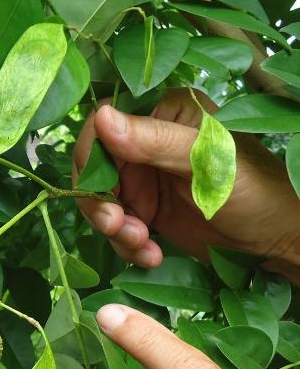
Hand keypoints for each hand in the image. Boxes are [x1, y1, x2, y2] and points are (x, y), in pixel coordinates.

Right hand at [72, 89, 299, 283]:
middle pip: (93, 166)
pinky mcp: (145, 210)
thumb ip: (153, 140)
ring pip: (99, 200)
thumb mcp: (205, 162)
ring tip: (142, 243)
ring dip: (112, 227)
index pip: (102, 123)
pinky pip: (114, 226)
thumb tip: (101, 117)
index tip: (101, 186)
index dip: (91, 155)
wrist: (277, 240)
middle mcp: (148, 142)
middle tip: (116, 225)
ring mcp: (144, 178)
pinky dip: (125, 245)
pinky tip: (151, 255)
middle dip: (98, 200)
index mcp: (164, 113)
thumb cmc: (255, 189)